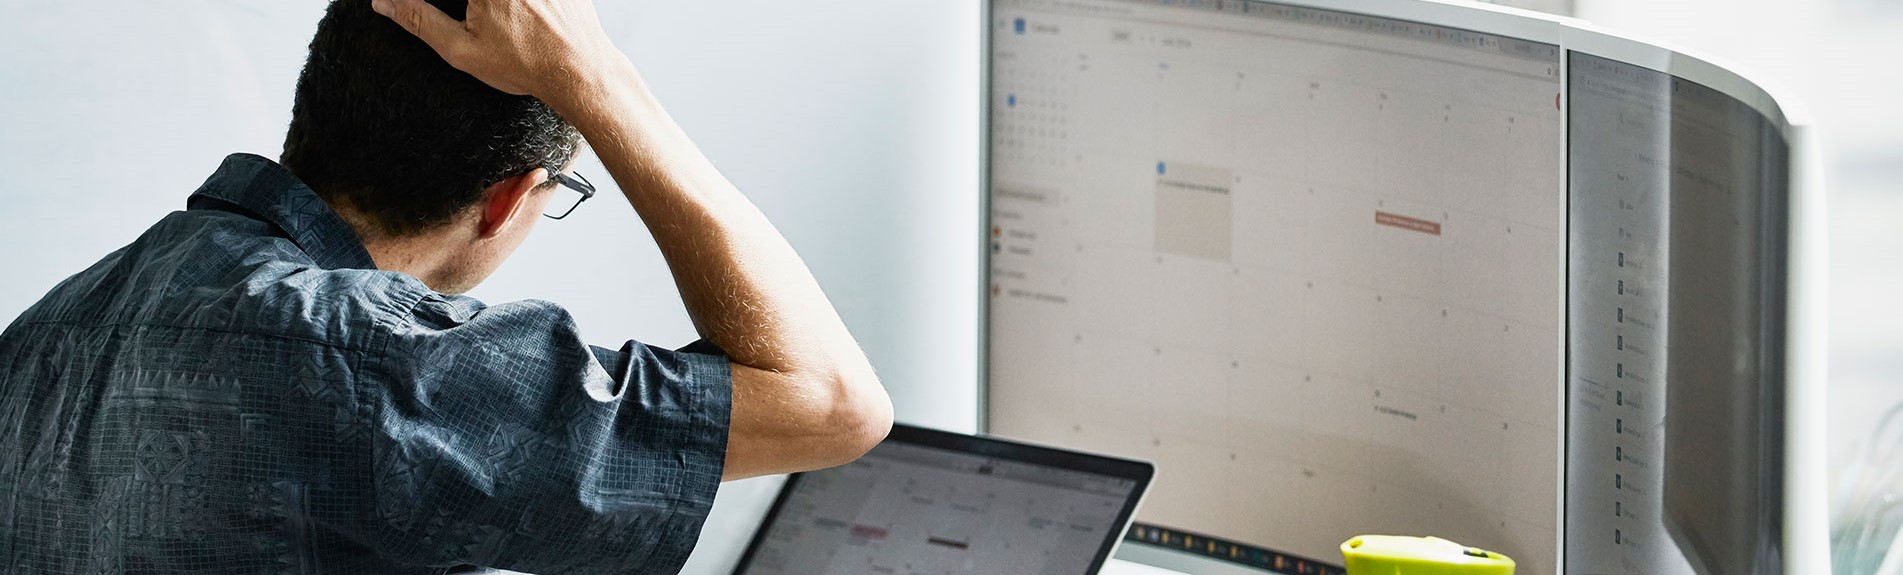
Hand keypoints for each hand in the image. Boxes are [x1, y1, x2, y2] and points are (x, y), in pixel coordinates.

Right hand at [371, 0, 621, 106]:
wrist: (581, 71)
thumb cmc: (525, 64)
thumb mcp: (462, 49)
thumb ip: (419, 20)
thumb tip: (383, 2)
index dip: (447, 5)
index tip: (465, 17)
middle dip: (473, 9)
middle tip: (483, 24)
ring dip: (496, 10)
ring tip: (503, 24)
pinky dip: (521, 4)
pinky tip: (523, 17)